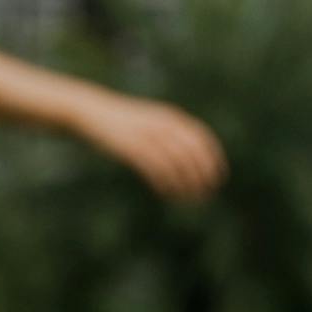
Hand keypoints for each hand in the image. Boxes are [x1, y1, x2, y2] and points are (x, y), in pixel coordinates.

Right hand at [78, 91, 226, 200]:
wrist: (92, 112)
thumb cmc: (123, 122)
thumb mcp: (150, 122)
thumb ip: (169, 134)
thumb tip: (189, 157)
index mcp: (170, 117)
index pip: (201, 139)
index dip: (214, 159)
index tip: (219, 178)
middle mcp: (161, 125)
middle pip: (191, 153)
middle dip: (202, 175)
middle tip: (206, 194)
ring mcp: (146, 135)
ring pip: (175, 163)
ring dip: (185, 183)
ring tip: (189, 199)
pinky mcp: (131, 148)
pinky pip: (154, 168)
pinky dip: (164, 183)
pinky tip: (166, 193)